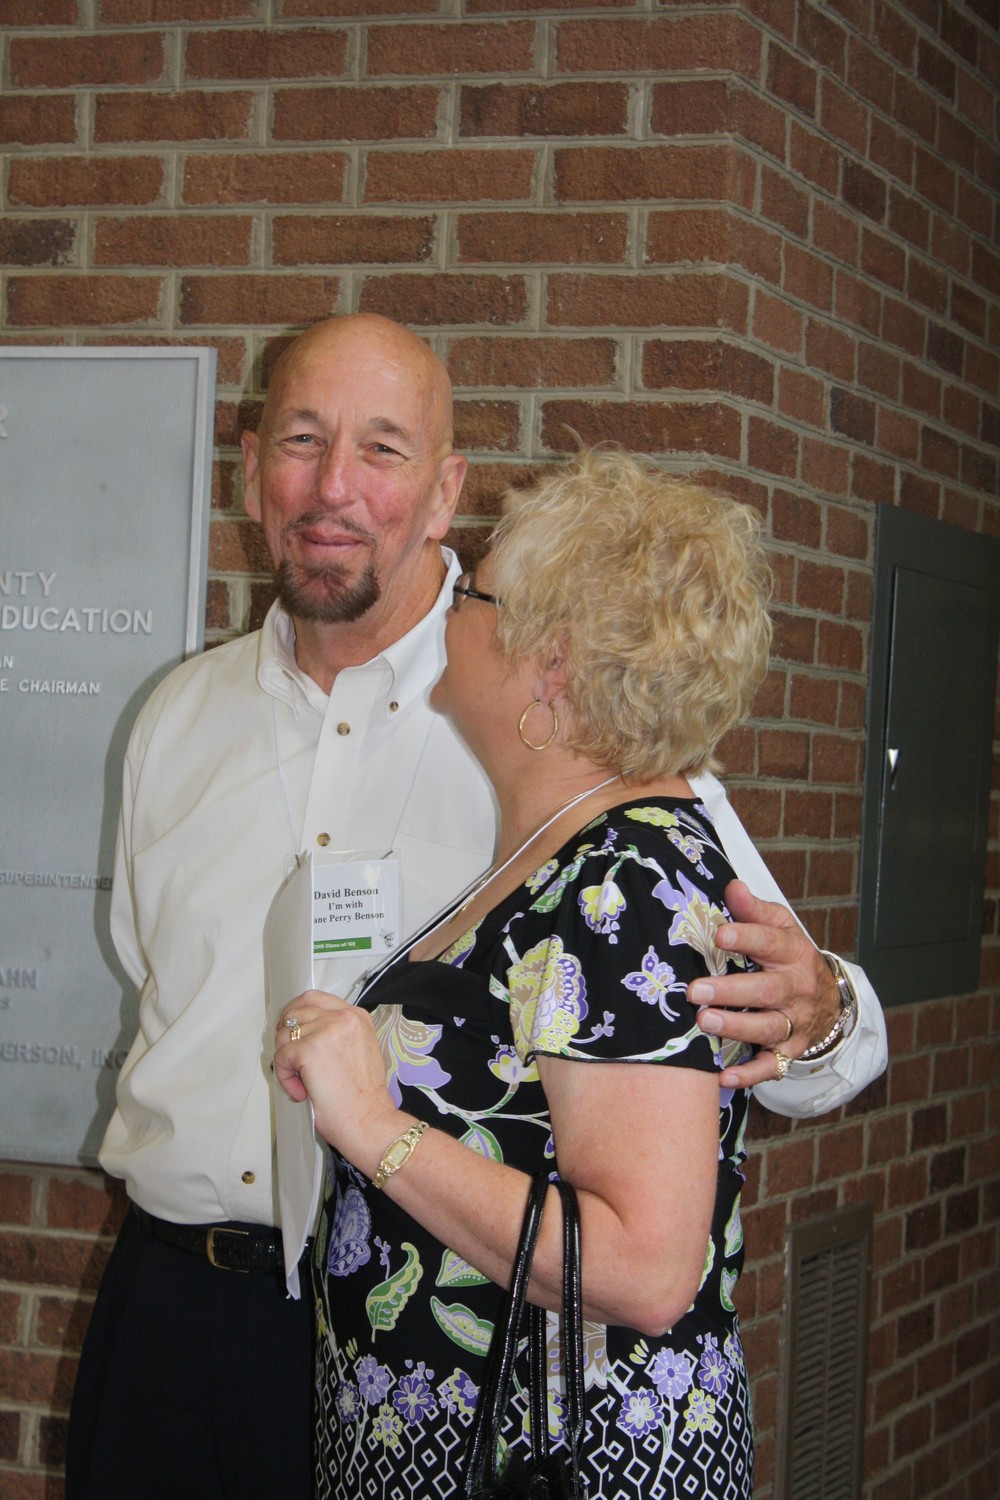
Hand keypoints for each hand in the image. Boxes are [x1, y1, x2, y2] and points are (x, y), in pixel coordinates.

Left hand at [274, 991, 397, 1165]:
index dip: (297, 1013)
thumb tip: (305, 1033)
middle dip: (286, 1035)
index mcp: (356, 1016)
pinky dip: (285, 1077)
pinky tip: (300, 1091)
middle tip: (289, 1058)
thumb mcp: (359, 1049)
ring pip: (284, 1035)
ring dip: (286, 1060)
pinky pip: (282, 1057)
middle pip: (295, 1013)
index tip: (292, 1031)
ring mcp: (326, 1031)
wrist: (368, 1119)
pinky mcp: (309, 1049)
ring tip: (302, 1082)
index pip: (314, 998)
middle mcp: (343, 1017)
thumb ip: (337, 1034)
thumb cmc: (364, 1097)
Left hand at [687, 881, 839, 1089]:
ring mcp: (794, 1022)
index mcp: (793, 953)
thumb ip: (754, 910)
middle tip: (697, 990)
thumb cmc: (791, 957)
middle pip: (767, 990)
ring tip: (704, 1022)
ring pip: (767, 1028)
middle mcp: (796, 989)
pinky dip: (749, 1075)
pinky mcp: (789, 1051)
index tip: (719, 934)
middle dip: (732, 992)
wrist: (828, 999)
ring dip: (736, 1027)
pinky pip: (770, 1067)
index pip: (771, 942)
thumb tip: (732, 887)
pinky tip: (724, 1076)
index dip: (746, 938)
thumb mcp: (781, 927)